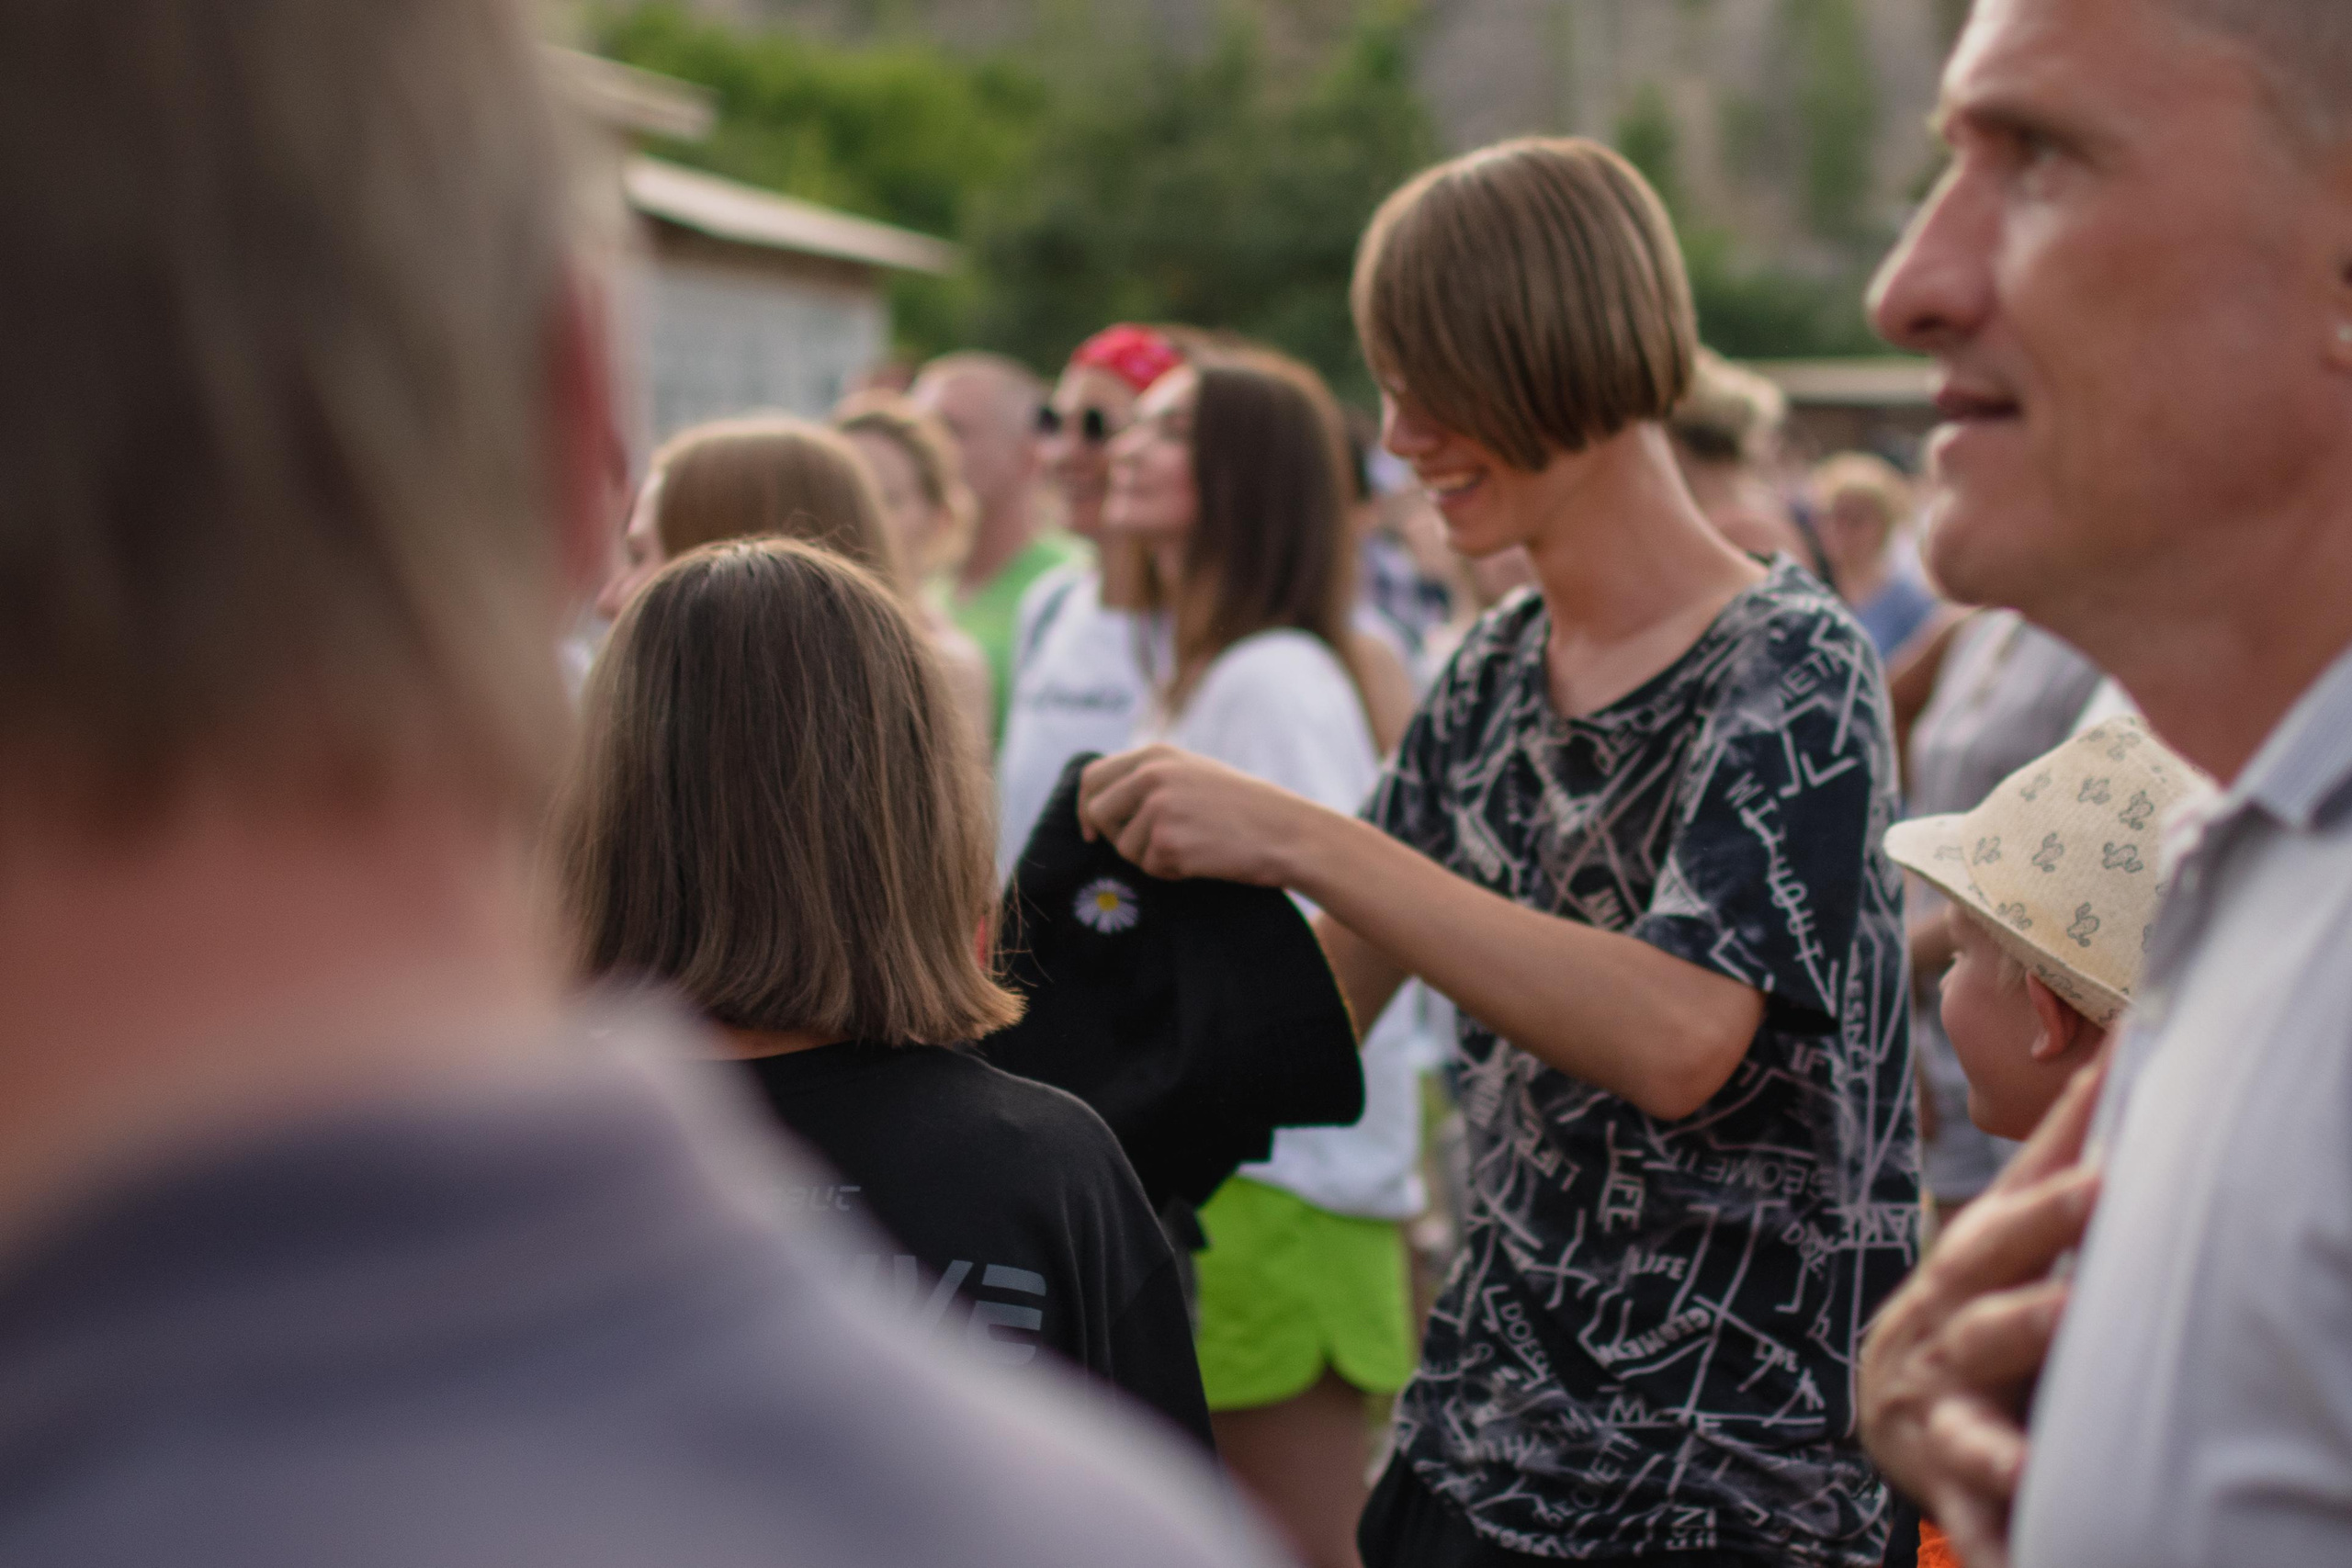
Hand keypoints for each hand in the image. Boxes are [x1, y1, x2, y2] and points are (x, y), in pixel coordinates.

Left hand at [1078, 745, 1315, 884]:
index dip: (1086, 807)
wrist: (1286, 831)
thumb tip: (1100, 803)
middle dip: (1113, 837)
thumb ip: (1150, 779)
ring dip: (1151, 858)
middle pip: (1098, 812)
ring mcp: (1158, 807)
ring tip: (1193, 846)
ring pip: (1124, 848)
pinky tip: (1203, 859)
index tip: (1091, 831)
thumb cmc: (1244, 809)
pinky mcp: (1167, 841)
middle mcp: (1151, 774)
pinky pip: (1150, 868)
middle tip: (1146, 849)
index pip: (1093, 776)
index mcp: (1155, 754)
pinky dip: (1172, 872)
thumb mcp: (1193, 774)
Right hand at [1860, 1060, 2107, 1567]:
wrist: (1888, 1408)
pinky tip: (2013, 1556)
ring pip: (1978, 1400)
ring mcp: (1946, 1399)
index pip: (2026, 1186)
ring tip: (2041, 1419)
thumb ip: (2058, 1154)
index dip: (2065, 1139)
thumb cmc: (1971, 1307)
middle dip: (2044, 1230)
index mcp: (1977, 1258)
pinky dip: (1989, 1537)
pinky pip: (1970, 1512)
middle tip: (2099, 1194)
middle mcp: (1953, 1318)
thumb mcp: (2002, 1233)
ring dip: (2005, 1412)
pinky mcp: (1951, 1477)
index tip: (2113, 1079)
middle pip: (1996, 1269)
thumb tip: (2123, 1048)